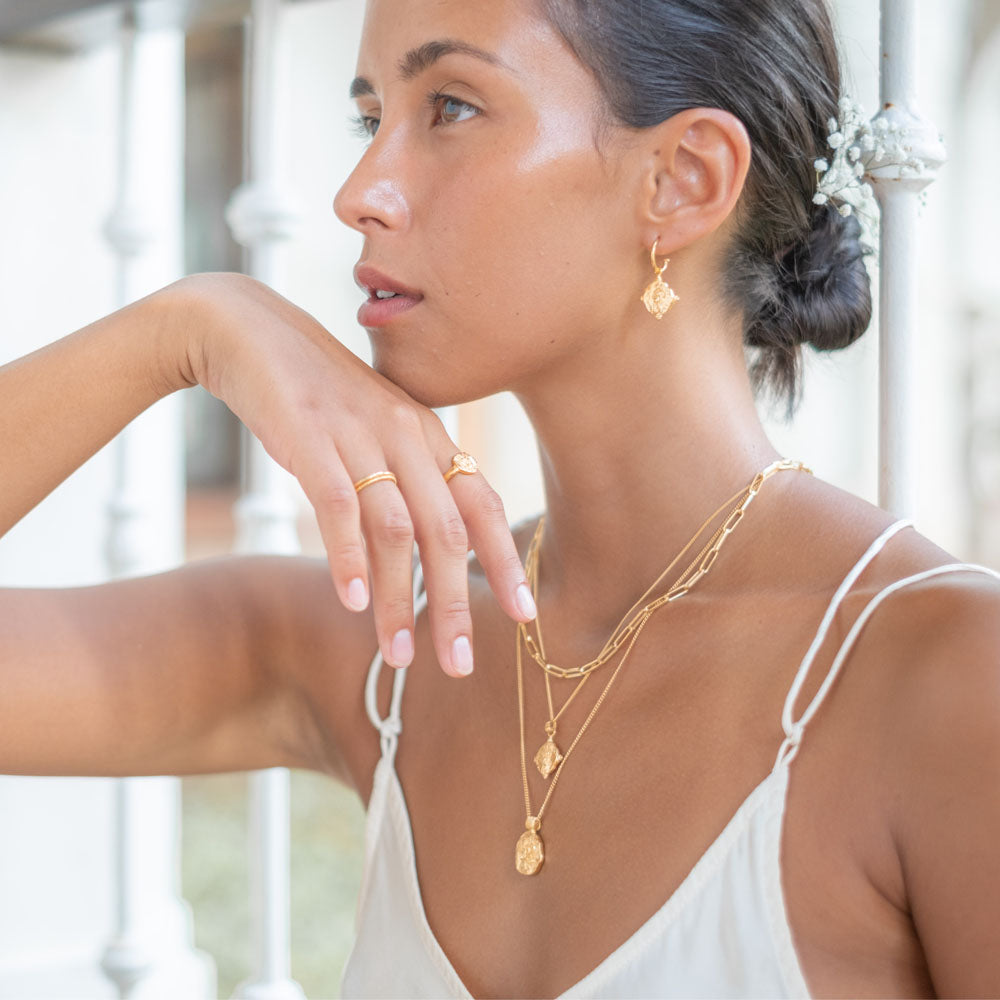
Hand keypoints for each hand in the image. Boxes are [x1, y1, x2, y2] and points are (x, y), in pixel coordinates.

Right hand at [166, 272, 535, 676]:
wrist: (250, 331)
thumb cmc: (317, 395)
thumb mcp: (375, 430)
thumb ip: (406, 478)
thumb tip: (425, 551)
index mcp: (430, 436)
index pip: (482, 506)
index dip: (504, 562)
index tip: (524, 616)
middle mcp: (406, 435)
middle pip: (448, 531)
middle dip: (456, 604)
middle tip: (461, 665)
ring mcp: (359, 435)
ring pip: (396, 531)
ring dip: (398, 600)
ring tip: (398, 658)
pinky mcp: (309, 437)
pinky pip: (338, 507)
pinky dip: (346, 558)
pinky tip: (349, 602)